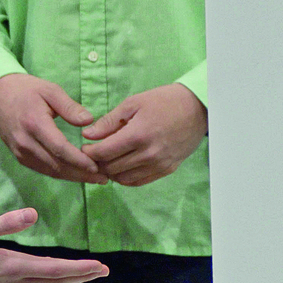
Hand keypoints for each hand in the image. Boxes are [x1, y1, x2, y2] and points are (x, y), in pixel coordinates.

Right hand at [0, 74, 103, 182]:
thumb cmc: (25, 90)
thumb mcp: (49, 90)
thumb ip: (69, 106)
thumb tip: (88, 121)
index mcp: (34, 123)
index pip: (60, 149)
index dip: (80, 161)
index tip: (98, 167)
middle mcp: (25, 142)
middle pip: (57, 165)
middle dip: (81, 174)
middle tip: (104, 178)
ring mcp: (20, 152)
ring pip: (50, 171)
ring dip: (73, 177)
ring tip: (95, 179)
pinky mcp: (19, 157)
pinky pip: (43, 169)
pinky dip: (61, 174)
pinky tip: (76, 174)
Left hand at [81, 83, 206, 185]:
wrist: (197, 108)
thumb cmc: (163, 101)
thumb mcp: (132, 103)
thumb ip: (109, 122)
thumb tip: (87, 135)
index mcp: (138, 135)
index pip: (104, 153)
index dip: (89, 152)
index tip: (85, 147)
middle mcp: (149, 154)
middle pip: (112, 167)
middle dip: (97, 163)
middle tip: (93, 155)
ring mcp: (160, 164)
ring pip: (124, 178)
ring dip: (111, 172)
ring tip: (106, 161)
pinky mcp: (168, 169)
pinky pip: (140, 181)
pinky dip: (126, 178)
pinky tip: (121, 168)